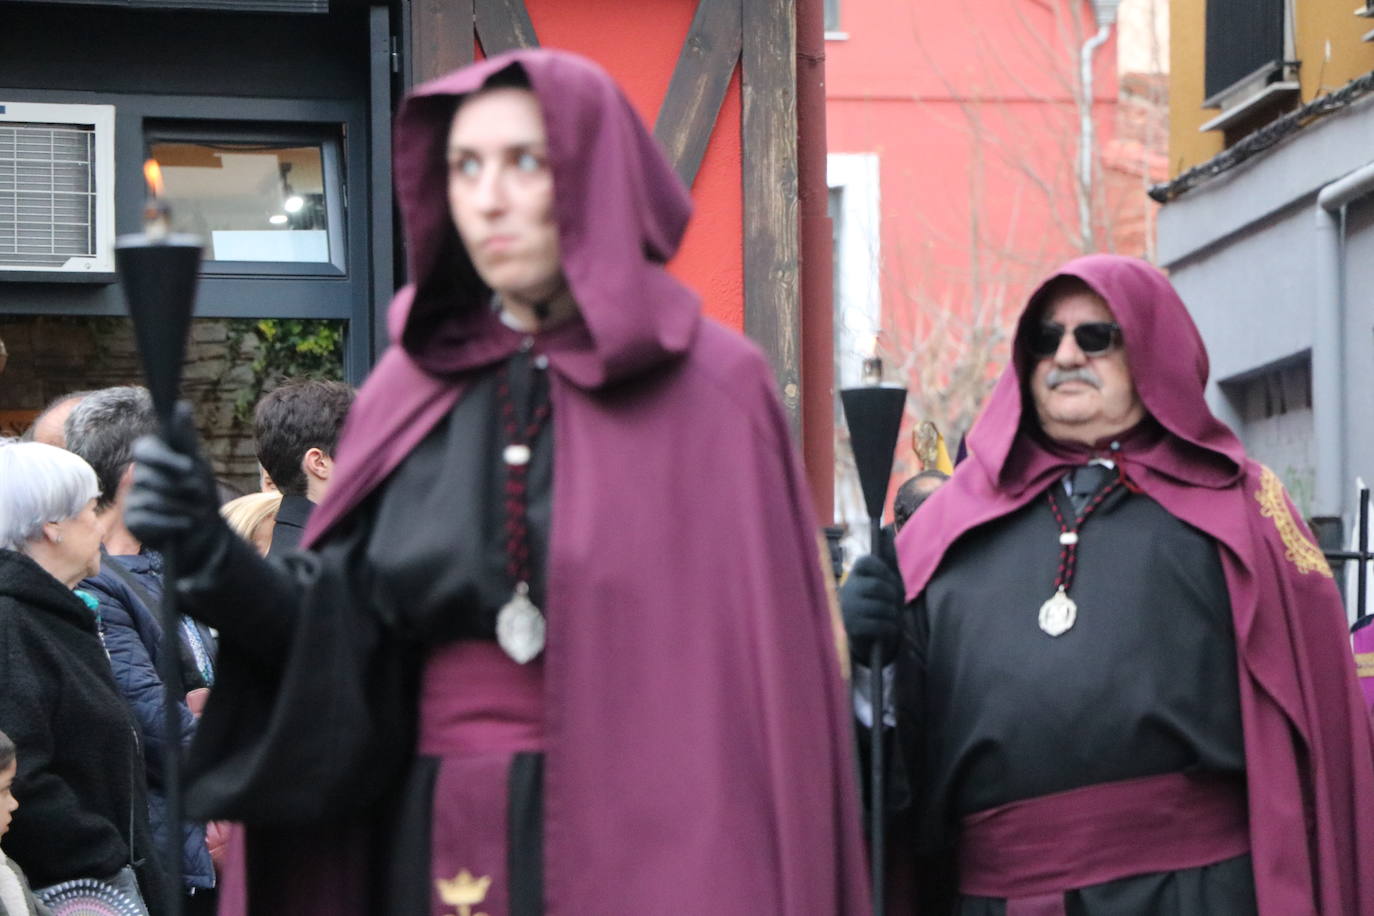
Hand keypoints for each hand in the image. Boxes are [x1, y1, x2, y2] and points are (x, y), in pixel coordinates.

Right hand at [126, 402, 230, 575]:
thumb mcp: (198, 465)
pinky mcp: (132, 520)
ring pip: (155, 499)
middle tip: (200, 494)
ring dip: (183, 508)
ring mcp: (133, 497)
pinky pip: (151, 518)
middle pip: (154, 478)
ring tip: (194, 512)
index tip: (189, 468)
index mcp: (155, 457)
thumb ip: (185, 439)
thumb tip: (181, 405)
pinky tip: (184, 524)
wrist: (205, 532)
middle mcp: (140, 474)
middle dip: (183, 489)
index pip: (146, 449)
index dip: (164, 458)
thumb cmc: (201, 493)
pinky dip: (174, 523)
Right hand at [840, 554, 905, 663]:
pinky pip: (879, 624)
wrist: (866, 636)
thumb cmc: (878, 601)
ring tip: (892, 618)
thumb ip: (888, 556)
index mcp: (855, 574)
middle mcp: (847, 589)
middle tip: (896, 603)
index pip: (865, 561)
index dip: (882, 569)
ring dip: (893, 614)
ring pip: (880, 606)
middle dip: (894, 596)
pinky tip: (888, 629)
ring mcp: (847, 608)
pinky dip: (890, 628)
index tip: (890, 578)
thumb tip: (886, 527)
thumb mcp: (886, 579)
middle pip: (877, 586)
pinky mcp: (851, 627)